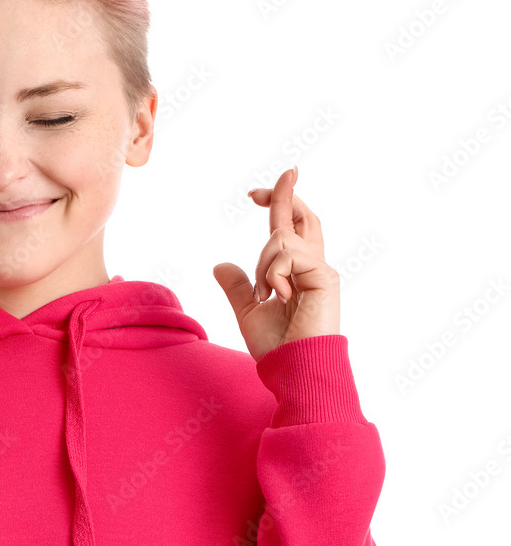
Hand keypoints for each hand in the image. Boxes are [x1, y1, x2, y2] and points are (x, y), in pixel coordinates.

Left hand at [212, 165, 339, 361]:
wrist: (292, 368)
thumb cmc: (276, 347)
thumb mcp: (247, 311)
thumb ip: (238, 287)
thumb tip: (220, 265)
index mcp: (296, 272)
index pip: (291, 228)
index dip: (278, 204)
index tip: (256, 192)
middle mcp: (312, 265)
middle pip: (301, 216)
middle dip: (285, 193)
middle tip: (276, 177)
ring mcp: (320, 268)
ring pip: (280, 238)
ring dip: (263, 264)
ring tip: (269, 296)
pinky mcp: (325, 275)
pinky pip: (286, 254)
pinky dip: (272, 273)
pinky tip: (278, 297)